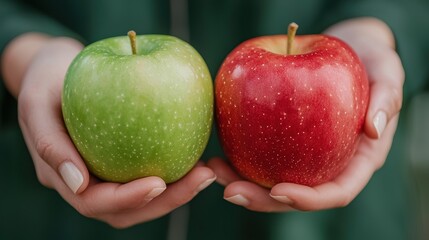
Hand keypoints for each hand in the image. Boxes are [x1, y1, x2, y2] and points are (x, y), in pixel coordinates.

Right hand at [3, 34, 215, 227]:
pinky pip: (150, 170)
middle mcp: (88, 182)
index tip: (158, 183)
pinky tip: (198, 157)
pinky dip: (175, 170)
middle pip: (127, 209)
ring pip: (144, 197)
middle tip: (202, 178)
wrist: (57, 68)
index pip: (94, 202)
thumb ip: (50, 144)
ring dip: (177, 190)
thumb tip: (79, 184)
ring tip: (207, 171)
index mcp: (63, 176)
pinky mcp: (125, 158)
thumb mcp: (36, 101)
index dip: (126, 199)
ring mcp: (108, 172)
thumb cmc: (45, 79)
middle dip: (167, 200)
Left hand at [208, 17, 403, 211]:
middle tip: (231, 192)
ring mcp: (304, 153)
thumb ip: (387, 98)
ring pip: (272, 177)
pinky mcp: (284, 137)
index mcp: (357, 160)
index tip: (278, 190)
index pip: (335, 191)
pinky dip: (237, 155)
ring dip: (241, 180)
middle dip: (262, 199)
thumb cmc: (374, 61)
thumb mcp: (388, 71)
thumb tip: (374, 129)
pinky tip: (215, 150)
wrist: (352, 49)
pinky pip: (261, 150)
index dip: (308, 198)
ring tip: (213, 171)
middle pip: (295, 194)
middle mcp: (328, 162)